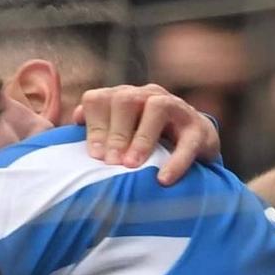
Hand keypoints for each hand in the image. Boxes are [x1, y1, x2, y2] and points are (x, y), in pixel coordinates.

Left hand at [76, 83, 220, 183]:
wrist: (197, 143)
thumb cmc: (148, 141)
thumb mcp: (122, 133)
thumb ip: (98, 128)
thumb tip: (74, 121)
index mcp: (125, 97)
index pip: (100, 99)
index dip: (93, 126)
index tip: (92, 155)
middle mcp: (149, 95)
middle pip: (125, 99)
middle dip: (115, 132)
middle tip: (110, 162)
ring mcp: (176, 108)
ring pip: (156, 108)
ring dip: (141, 139)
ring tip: (131, 165)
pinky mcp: (199, 128)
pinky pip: (187, 141)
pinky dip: (175, 161)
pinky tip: (163, 179)